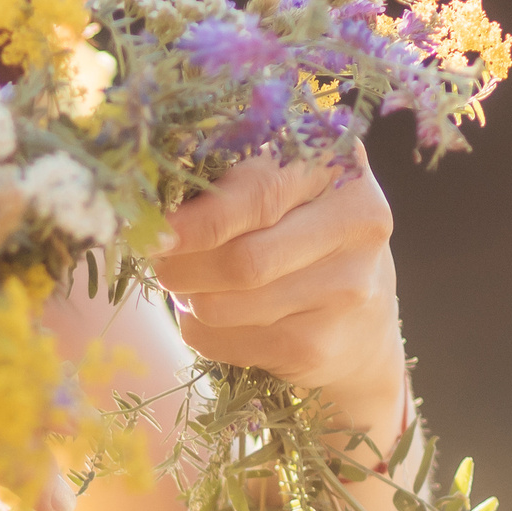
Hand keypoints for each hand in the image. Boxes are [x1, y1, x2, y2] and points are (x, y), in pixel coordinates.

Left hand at [153, 146, 409, 453]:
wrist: (361, 324)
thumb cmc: (298, 234)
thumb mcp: (284, 190)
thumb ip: (232, 185)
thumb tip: (150, 218)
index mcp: (339, 165)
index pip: (260, 194)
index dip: (199, 218)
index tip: (156, 231)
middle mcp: (358, 224)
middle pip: (243, 259)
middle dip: (183, 265)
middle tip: (161, 264)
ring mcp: (348, 290)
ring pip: (226, 305)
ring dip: (189, 299)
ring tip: (191, 288)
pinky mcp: (321, 345)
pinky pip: (228, 341)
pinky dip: (202, 331)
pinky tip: (215, 318)